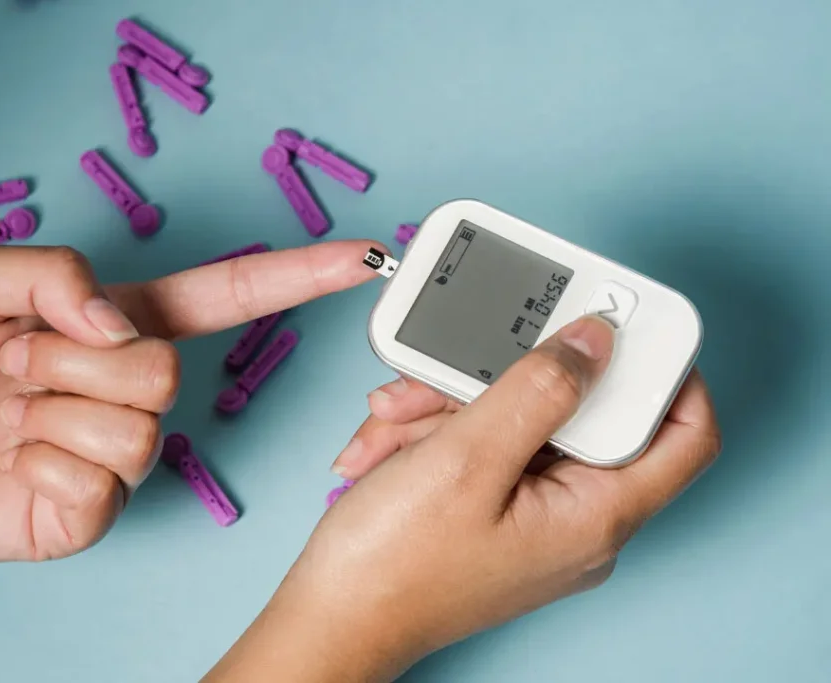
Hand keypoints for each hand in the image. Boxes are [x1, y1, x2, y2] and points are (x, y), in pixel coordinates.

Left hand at [0, 241, 382, 560]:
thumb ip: (58, 275)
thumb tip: (122, 325)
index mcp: (119, 324)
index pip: (227, 296)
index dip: (295, 275)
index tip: (359, 256)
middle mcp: (128, 387)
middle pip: (165, 372)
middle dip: (73, 361)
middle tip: (16, 363)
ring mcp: (115, 452)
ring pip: (134, 429)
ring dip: (51, 410)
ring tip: (11, 409)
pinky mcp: (94, 508)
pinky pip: (97, 481)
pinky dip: (38, 466)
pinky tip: (11, 461)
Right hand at [206, 316, 720, 682]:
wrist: (332, 615)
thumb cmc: (393, 564)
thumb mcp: (466, 458)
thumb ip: (538, 391)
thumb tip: (595, 341)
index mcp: (595, 515)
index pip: (685, 432)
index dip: (666, 370)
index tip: (623, 323)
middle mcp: (576, 519)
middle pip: (577, 416)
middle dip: (504, 381)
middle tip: (449, 373)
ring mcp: (534, 517)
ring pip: (520, 423)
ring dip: (452, 407)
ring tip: (395, 422)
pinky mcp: (496, 511)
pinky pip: (487, 447)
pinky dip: (439, 433)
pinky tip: (390, 444)